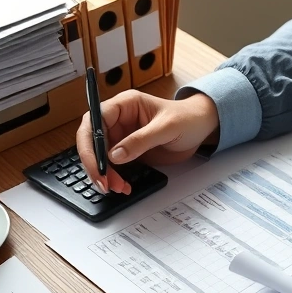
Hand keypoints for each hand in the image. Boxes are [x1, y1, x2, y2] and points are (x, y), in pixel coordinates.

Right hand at [76, 90, 220, 193]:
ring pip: (100, 156)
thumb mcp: (166, 128)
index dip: (90, 143)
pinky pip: (113, 166)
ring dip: (105, 174)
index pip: (94, 120)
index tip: (97, 164)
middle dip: (95, 163)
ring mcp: (122, 136)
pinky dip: (115, 177)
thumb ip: (140, 141)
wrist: (201, 128)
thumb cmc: (187, 118)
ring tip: (117, 187)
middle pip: (92, 140)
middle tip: (104, 183)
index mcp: (124, 104)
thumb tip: (114, 156)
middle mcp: (118, 119)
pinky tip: (123, 186)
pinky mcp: (128, 151)